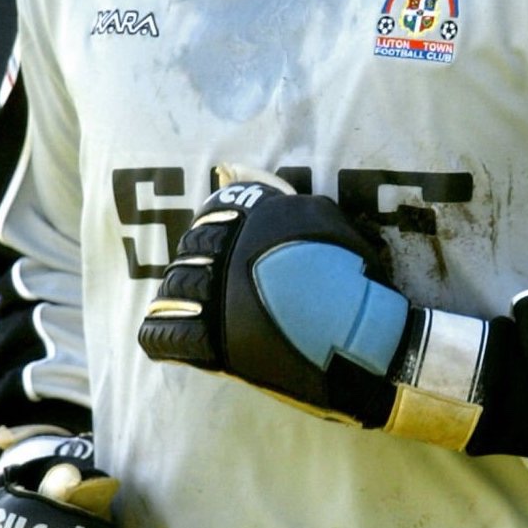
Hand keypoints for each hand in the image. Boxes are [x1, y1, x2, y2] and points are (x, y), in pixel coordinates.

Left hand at [138, 166, 490, 450]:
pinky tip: (173, 338)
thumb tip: (259, 185)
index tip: (223, 250)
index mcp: (261, 216)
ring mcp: (219, 295)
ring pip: (174, 287)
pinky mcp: (213, 341)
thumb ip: (297, 207)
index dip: (214, 230)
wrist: (364, 342)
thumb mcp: (335, 227)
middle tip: (213, 286)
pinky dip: (164, 337)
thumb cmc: (359, 285)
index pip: (214, 211)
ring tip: (196, 312)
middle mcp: (232, 249)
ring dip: (180, 299)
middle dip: (197, 266)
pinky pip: (164, 334)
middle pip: (190, 250)